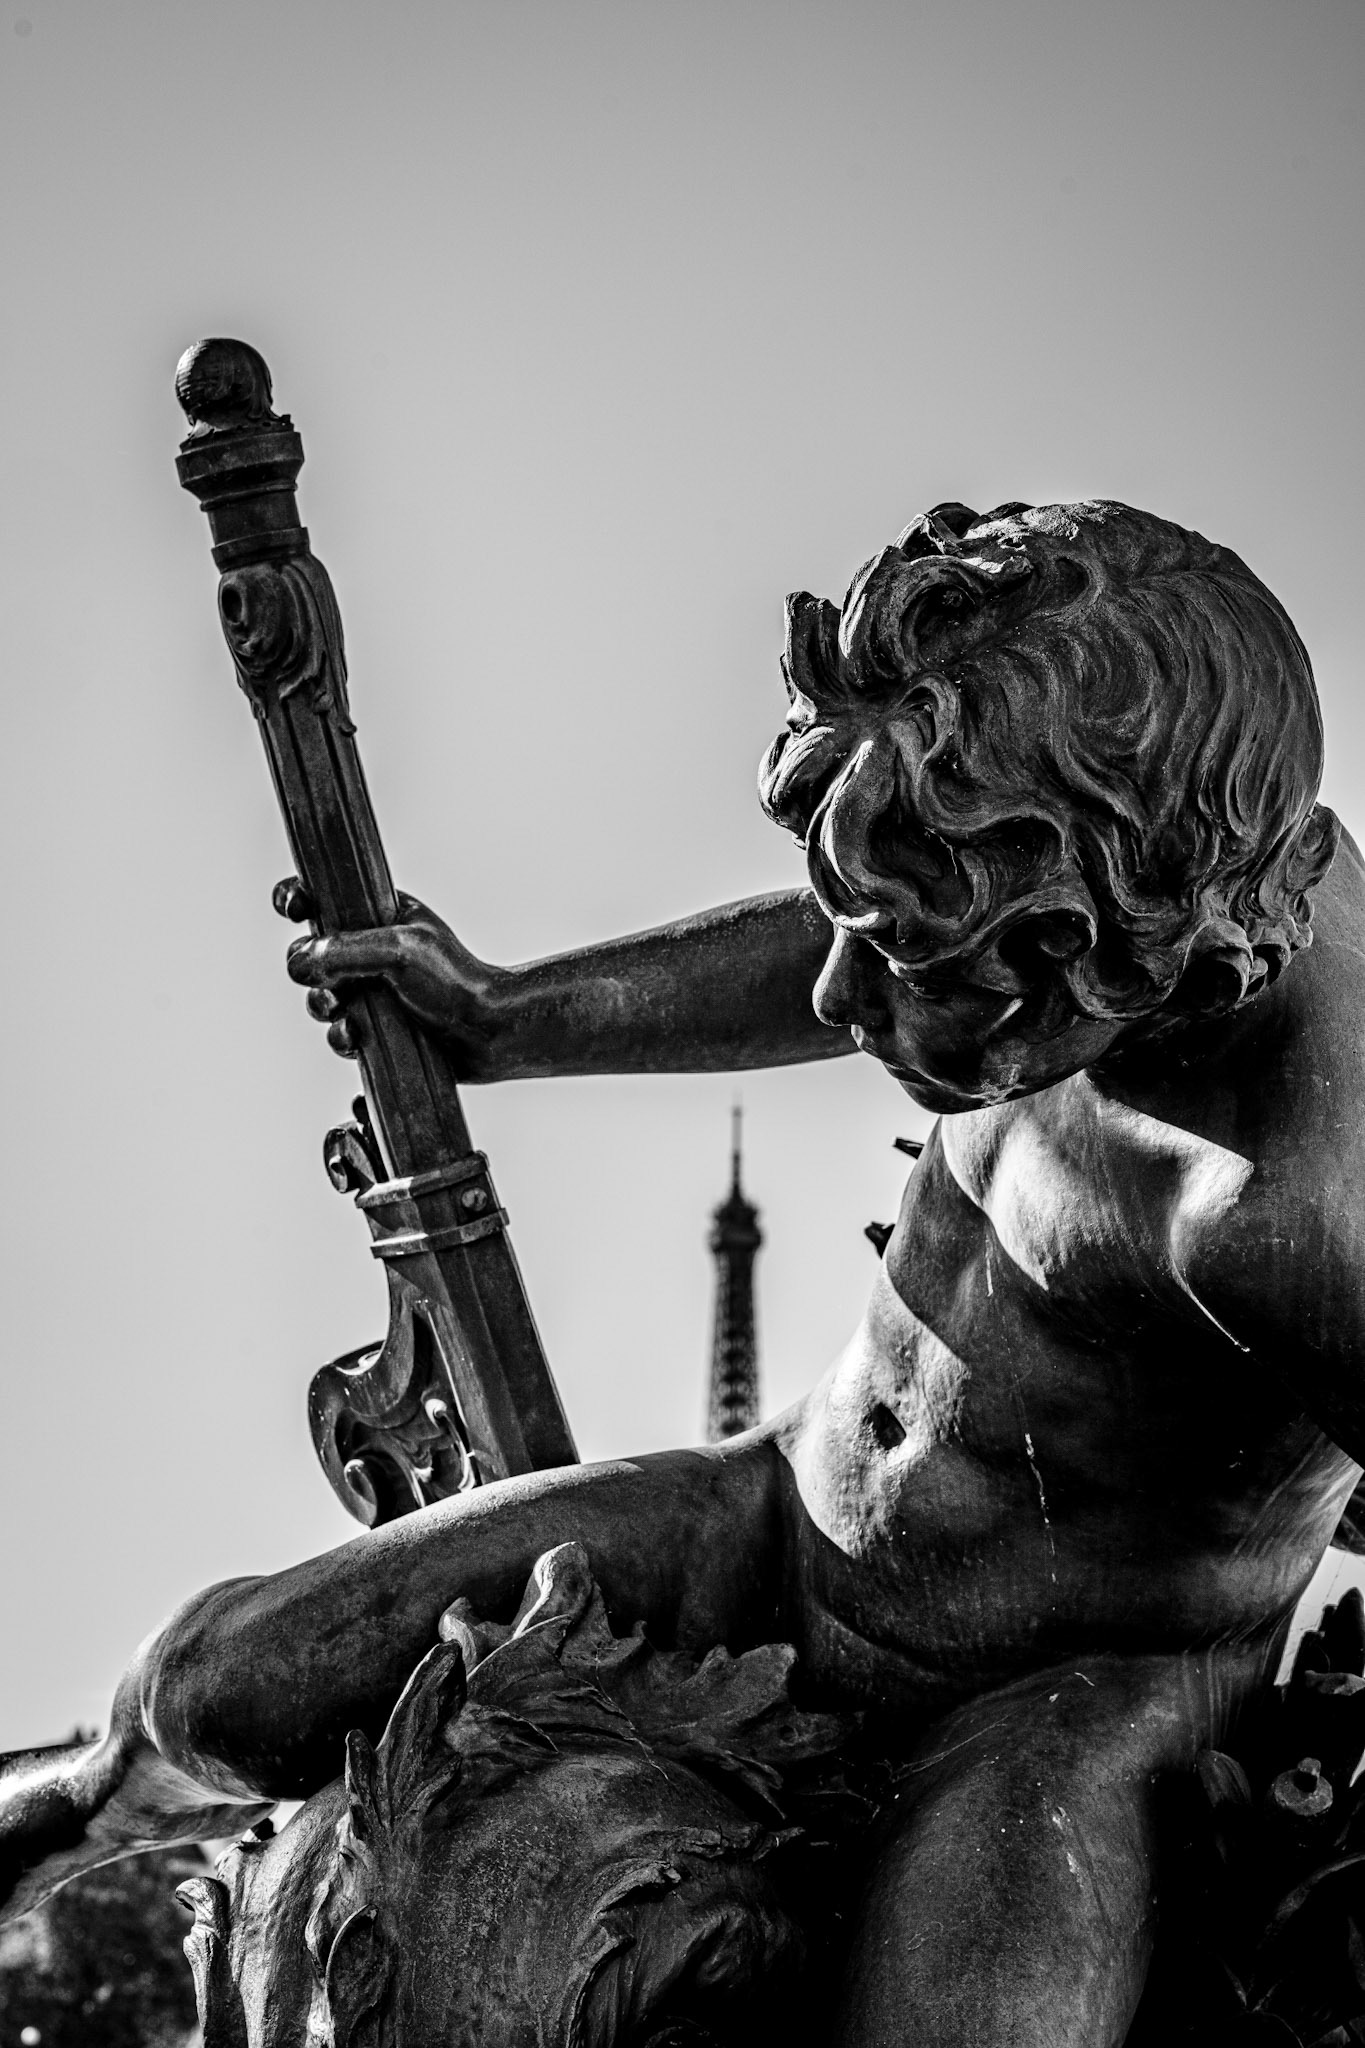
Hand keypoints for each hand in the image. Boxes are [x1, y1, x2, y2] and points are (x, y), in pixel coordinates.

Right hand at [281, 886, 512, 1078]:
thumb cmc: (454, 981)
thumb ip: (343, 950)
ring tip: (351, 1022)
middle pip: (309, 956)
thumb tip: (299, 962)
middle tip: (332, 986)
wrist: (487, 1034)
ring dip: (326, 1012)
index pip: (323, 898)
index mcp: (376, 917)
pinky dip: (342, 1039)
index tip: (294, 908)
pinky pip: (338, 1034)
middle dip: (310, 974)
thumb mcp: (399, 950)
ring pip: (320, 999)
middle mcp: (369, 952)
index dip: (299, 899)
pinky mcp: (376, 1027)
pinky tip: (357, 1045)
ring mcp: (372, 990)